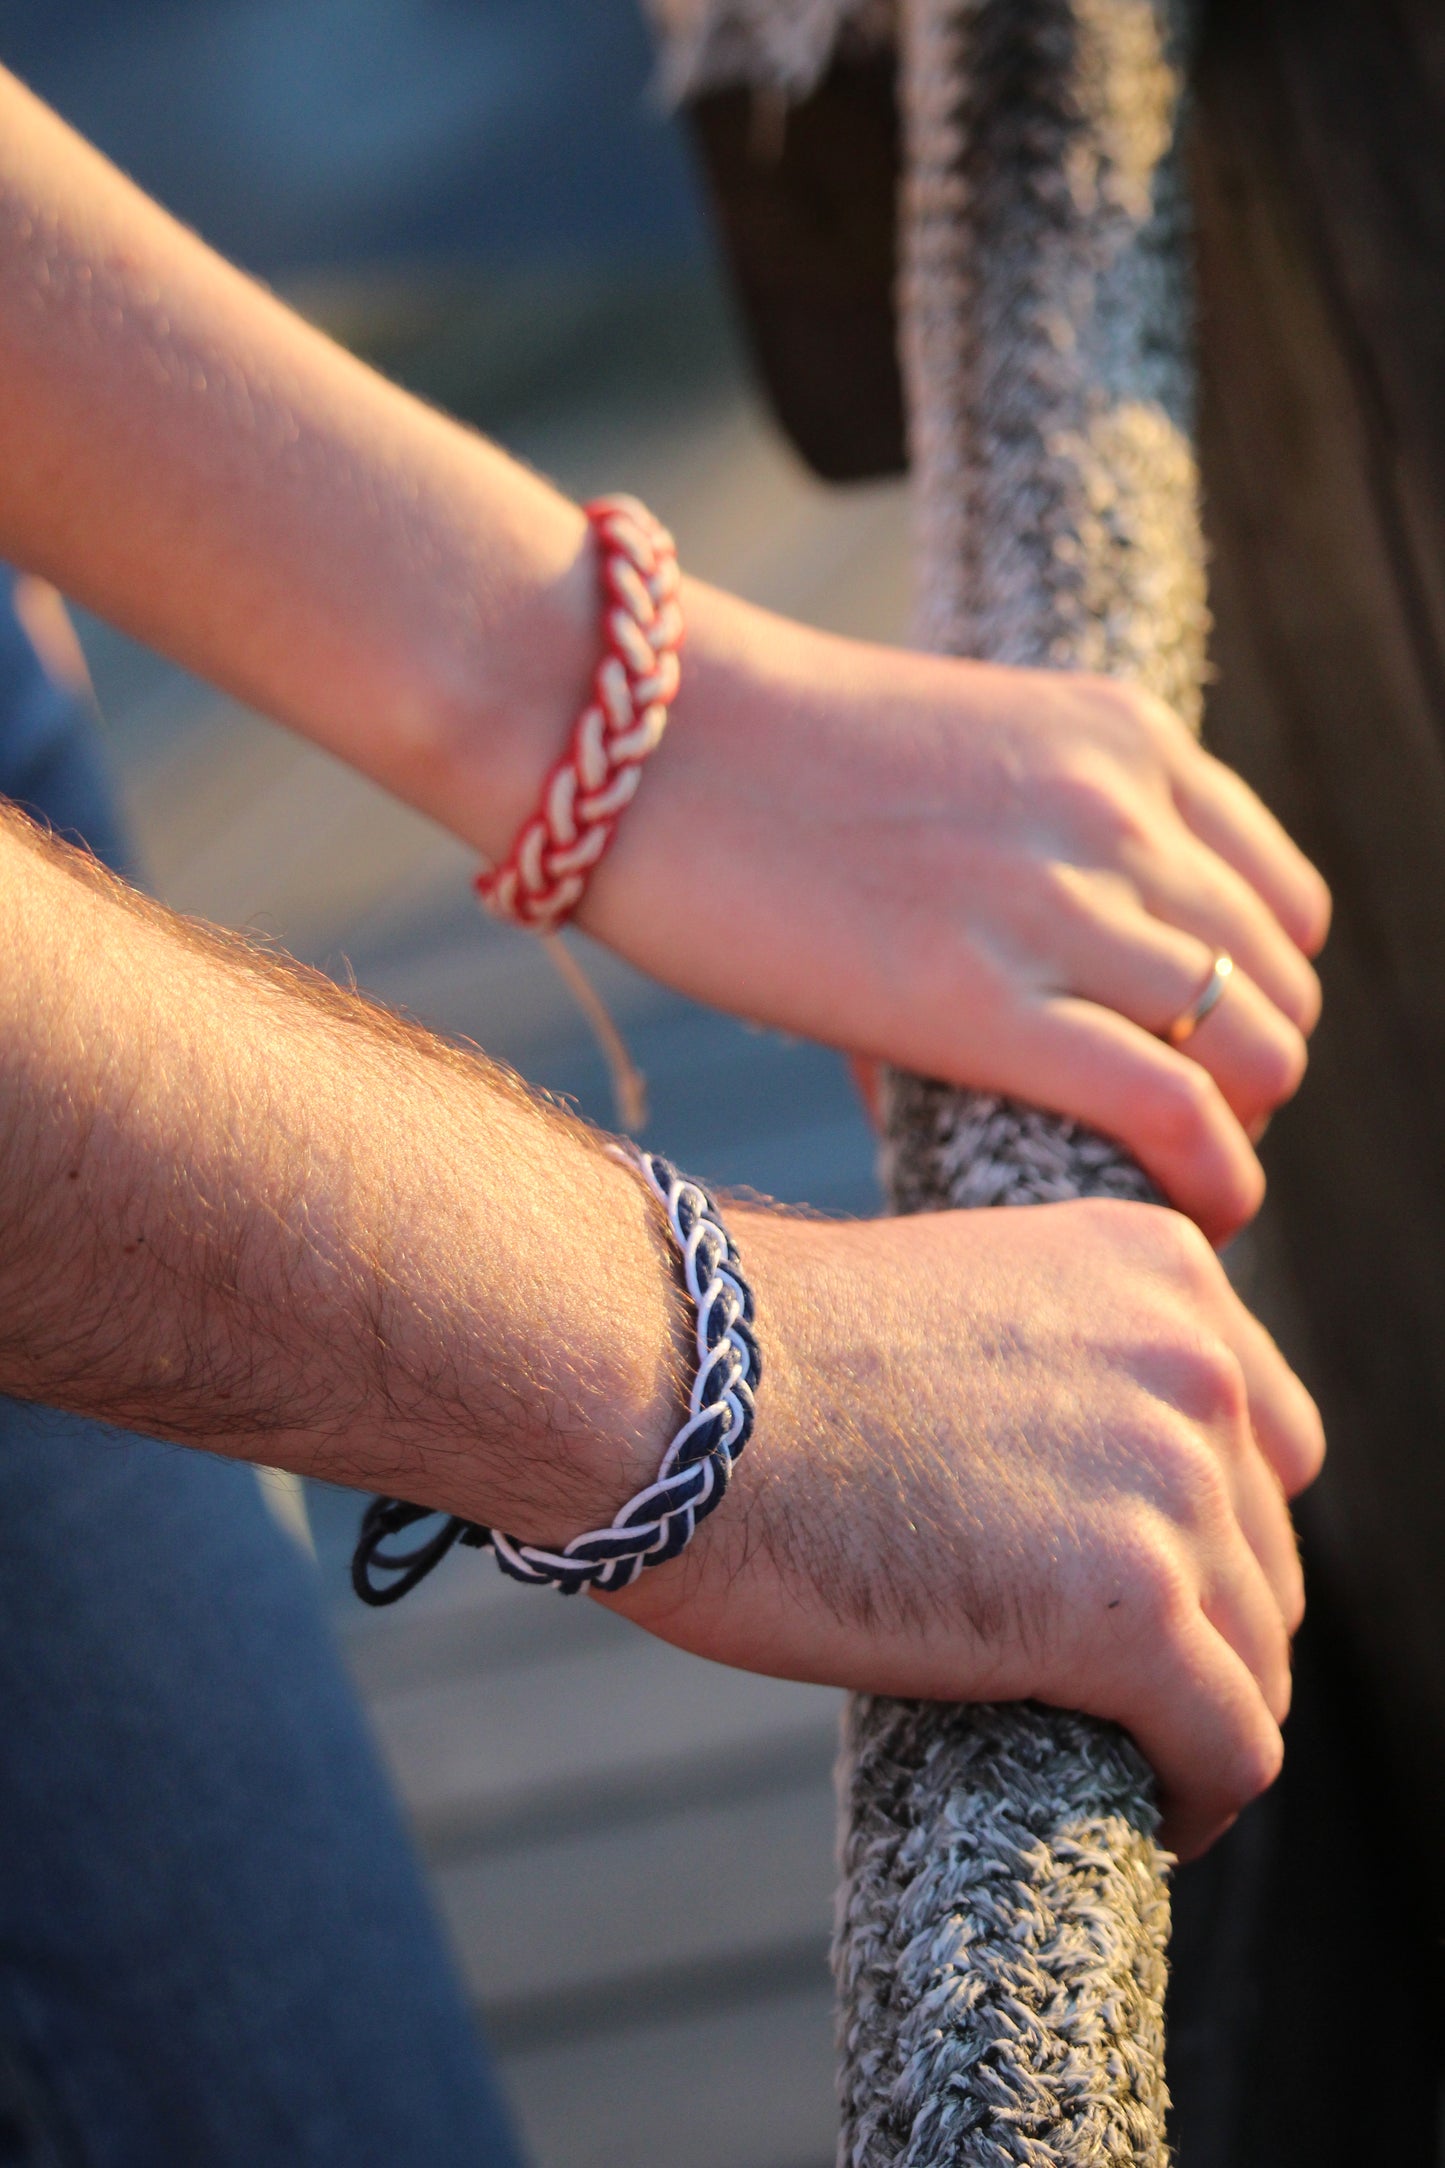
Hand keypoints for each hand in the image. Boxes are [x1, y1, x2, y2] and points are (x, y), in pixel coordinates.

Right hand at [586, 586, 1330, 1241]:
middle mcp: (1117, 811)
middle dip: (1252, 1078)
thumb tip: (1022, 990)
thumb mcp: (945, 756)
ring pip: (1261, 1051)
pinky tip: (1194, 1215)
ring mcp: (1057, 902)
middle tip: (1173, 1134)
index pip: (1282, 900)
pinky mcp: (981, 1000)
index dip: (1258, 996)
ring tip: (1169, 1181)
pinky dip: (1215, 1178)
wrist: (632, 731)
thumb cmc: (750, 756)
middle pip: (1282, 985)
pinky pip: (1176, 1108)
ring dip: (1239, 1135)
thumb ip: (1024, 846)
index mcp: (1120, 739)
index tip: (1197, 1057)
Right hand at [604, 1197, 1323, 1860]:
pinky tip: (1149, 1815)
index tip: (1150, 1599)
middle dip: (1203, 1631)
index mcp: (1158, 1268)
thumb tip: (1080, 1490)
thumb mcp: (961, 1309)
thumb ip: (1058, 1370)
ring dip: (1195, 1718)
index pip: (1265, 1442)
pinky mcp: (1132, 1608)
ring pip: (1255, 1661)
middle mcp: (1195, 1360)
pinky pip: (1230, 1747)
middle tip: (1115, 1692)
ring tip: (1123, 1759)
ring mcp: (1171, 1480)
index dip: (1212, 1536)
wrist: (665, 1384)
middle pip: (1265, 1555)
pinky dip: (1200, 1797)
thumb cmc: (753, 1359)